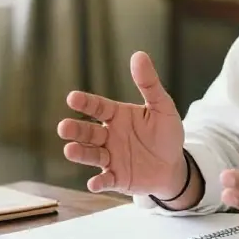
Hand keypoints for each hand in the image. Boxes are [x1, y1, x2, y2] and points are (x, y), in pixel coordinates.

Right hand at [57, 51, 186, 196]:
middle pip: (88, 132)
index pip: (98, 107)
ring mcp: (111, 158)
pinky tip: (94, 183)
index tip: (72, 97)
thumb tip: (139, 55)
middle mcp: (109, 136)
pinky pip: (105, 180)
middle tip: (64, 127)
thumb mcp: (162, 106)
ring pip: (91, 155)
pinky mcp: (117, 178)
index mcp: (117, 116)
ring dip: (80, 153)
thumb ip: (149, 83)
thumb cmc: (166, 133)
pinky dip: (99, 182)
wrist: (174, 165)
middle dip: (75, 130)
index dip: (86, 103)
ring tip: (70, 150)